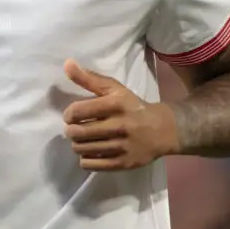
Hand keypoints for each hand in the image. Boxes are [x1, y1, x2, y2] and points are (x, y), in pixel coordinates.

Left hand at [62, 59, 178, 170]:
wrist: (162, 130)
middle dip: (70, 130)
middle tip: (74, 128)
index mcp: (115, 104)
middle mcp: (119, 126)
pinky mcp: (123, 163)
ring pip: (81, 149)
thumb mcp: (114, 89)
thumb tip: (67, 64)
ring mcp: (122, 147)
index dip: (68, 114)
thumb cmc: (132, 106)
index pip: (78, 111)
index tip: (71, 115)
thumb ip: (89, 78)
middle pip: (77, 132)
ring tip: (83, 139)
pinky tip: (91, 151)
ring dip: (77, 144)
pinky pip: (90, 164)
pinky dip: (85, 158)